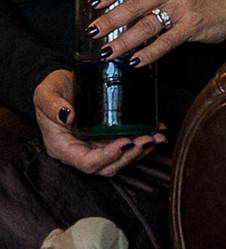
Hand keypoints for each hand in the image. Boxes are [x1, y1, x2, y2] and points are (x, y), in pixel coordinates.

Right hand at [32, 71, 164, 176]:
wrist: (62, 82)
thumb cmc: (51, 89)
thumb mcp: (46, 93)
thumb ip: (52, 105)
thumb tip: (67, 115)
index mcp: (62, 146)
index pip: (86, 162)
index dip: (107, 157)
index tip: (124, 141)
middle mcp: (79, 150)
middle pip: (106, 166)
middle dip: (129, 155)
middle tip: (147, 139)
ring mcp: (94, 145)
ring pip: (118, 159)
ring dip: (140, 151)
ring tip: (156, 137)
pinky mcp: (106, 137)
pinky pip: (125, 145)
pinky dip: (142, 141)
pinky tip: (156, 131)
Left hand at [87, 0, 225, 66]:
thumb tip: (112, 13)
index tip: (94, 3)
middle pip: (134, 5)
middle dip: (109, 21)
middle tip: (93, 33)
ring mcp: (182, 7)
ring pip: (146, 26)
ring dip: (123, 41)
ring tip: (107, 52)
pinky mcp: (192, 26)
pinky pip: (166, 42)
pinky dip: (149, 53)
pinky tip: (135, 61)